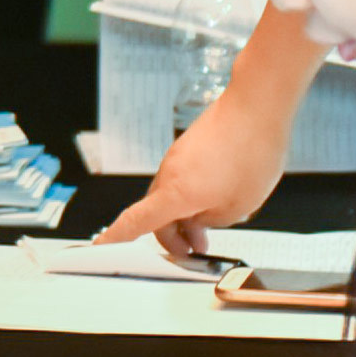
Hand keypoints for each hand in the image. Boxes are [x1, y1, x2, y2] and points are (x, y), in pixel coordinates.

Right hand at [90, 87, 287, 252]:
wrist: (255, 107)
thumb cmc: (251, 152)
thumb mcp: (239, 206)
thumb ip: (213, 221)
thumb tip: (201, 221)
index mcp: (177, 193)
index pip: (136, 221)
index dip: (115, 237)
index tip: (100, 246)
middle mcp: (169, 174)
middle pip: (154, 214)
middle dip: (171, 237)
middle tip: (193, 249)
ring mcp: (177, 158)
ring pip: (169, 197)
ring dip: (183, 216)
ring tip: (209, 226)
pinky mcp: (187, 148)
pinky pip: (180, 179)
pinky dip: (189, 196)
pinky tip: (215, 199)